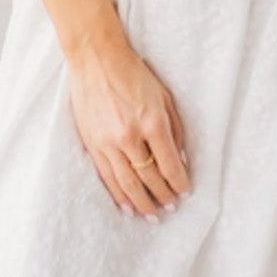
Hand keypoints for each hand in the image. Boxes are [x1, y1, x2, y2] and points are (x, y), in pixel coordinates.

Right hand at [65, 34, 190, 219]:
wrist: (96, 59)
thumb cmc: (134, 74)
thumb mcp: (165, 97)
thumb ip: (175, 130)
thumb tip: (182, 161)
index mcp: (151, 122)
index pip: (169, 164)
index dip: (179, 183)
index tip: (185, 193)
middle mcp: (129, 136)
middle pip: (149, 178)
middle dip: (162, 196)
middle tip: (170, 208)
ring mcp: (107, 142)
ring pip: (127, 183)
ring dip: (141, 203)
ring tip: (151, 216)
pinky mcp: (92, 143)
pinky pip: (106, 176)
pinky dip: (118, 194)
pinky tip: (126, 206)